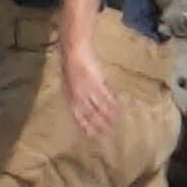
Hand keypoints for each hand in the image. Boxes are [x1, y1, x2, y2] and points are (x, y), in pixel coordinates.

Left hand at [57, 27, 114, 143]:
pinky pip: (106, 97)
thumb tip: (84, 105)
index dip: (84, 125)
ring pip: (99, 108)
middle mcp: (77, 96)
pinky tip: (117, 108)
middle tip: (106, 131)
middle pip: (89, 114)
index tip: (91, 134)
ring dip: (107, 116)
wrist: (74, 52)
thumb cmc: (71, 65)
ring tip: (114, 122)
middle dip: (98, 124)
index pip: (77, 116)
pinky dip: (112, 103)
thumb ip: (76, 94)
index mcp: (69, 96)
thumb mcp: (69, 83)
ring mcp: (87, 90)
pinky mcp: (96, 83)